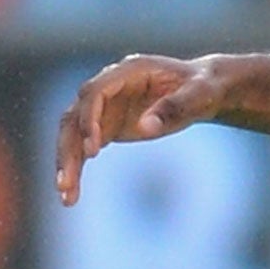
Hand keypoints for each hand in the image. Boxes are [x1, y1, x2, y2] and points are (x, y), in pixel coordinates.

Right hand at [55, 53, 225, 204]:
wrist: (203, 90)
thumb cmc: (203, 88)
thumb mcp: (199, 96)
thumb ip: (174, 108)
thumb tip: (145, 127)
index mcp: (128, 71)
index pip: (95, 93)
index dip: (89, 119)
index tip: (93, 149)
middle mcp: (109, 86)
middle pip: (75, 116)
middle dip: (69, 148)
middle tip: (65, 182)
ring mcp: (105, 107)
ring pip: (74, 134)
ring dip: (67, 163)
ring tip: (66, 197)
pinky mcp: (107, 125)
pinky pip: (84, 148)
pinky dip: (77, 168)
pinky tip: (72, 195)